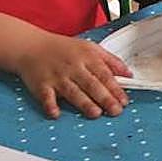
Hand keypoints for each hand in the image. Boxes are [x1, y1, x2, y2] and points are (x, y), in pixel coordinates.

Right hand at [14, 31, 131, 119]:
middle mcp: (73, 67)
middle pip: (91, 84)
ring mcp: (57, 76)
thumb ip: (111, 61)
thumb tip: (128, 74)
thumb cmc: (64, 49)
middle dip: (104, 98)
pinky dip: (50, 105)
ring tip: (96, 113)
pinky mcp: (41, 85)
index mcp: (87, 57)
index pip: (104, 74)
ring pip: (73, 91)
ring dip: (84, 103)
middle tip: (115, 110)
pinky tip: (56, 114)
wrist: (33, 46)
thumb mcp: (90, 48)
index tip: (124, 100)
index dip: (115, 88)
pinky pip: (46, 96)